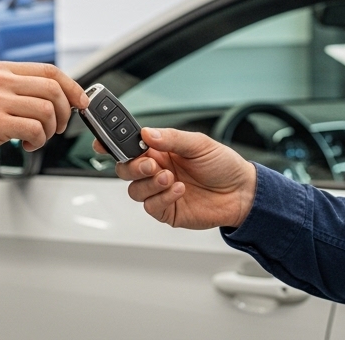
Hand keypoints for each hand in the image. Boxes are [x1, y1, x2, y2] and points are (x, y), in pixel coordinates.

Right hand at [0, 62, 87, 187]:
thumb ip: (18, 89)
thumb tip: (56, 95)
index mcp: (1, 70)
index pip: (49, 70)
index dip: (72, 86)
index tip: (81, 101)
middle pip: (53, 88)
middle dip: (64, 111)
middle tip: (57, 126)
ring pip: (47, 109)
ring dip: (50, 130)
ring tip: (38, 138)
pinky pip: (35, 129)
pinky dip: (39, 141)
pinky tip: (28, 144)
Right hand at [100, 127, 256, 229]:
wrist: (243, 193)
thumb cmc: (223, 165)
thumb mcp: (199, 143)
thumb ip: (171, 138)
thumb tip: (146, 133)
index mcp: (160, 150)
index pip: (129, 145)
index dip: (111, 143)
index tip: (101, 142)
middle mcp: (156, 170)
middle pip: (125, 169)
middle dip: (132, 166)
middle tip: (150, 163)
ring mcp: (160, 191)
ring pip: (134, 189)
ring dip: (149, 183)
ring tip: (170, 177)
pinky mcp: (167, 210)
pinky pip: (151, 206)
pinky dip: (163, 197)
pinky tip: (179, 189)